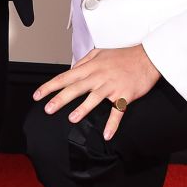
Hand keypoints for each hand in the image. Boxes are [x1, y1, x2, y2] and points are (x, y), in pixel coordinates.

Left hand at [33, 45, 160, 139]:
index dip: (50, 86)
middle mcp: (99, 76)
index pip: (65, 77)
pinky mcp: (125, 94)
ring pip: (94, 98)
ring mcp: (112, 86)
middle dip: (60, 98)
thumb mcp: (100, 52)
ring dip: (83, 109)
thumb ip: (84, 61)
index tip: (38, 95)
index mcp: (91, 67)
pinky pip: (118, 111)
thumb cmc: (123, 56)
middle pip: (76, 88)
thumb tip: (71, 69)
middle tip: (48, 108)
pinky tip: (107, 134)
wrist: (147, 57)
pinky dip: (113, 123)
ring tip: (72, 118)